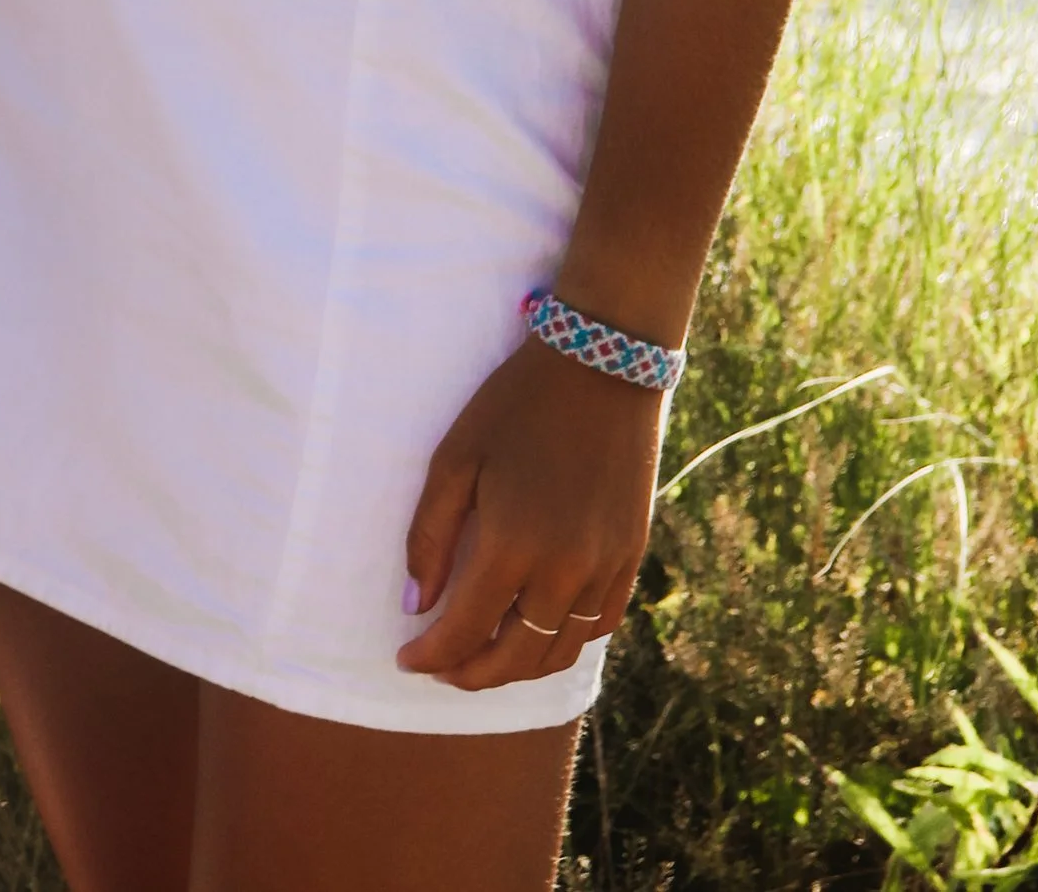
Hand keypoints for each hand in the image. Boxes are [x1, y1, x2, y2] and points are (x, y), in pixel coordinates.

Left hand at [396, 339, 662, 692]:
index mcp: (513, 546)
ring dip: (518, 667)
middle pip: (514, 658)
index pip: (465, 632)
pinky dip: (563, 641)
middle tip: (442, 668)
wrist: (602, 364)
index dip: (431, 655)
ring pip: (558, 651)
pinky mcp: (630, 556)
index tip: (407, 658)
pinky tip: (538, 628)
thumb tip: (416, 604)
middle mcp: (564, 572)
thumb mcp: (456, 457)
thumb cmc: (517, 404)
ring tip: (485, 657)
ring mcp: (604, 568)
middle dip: (471, 674)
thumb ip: (431, 536)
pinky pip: (597, 625)